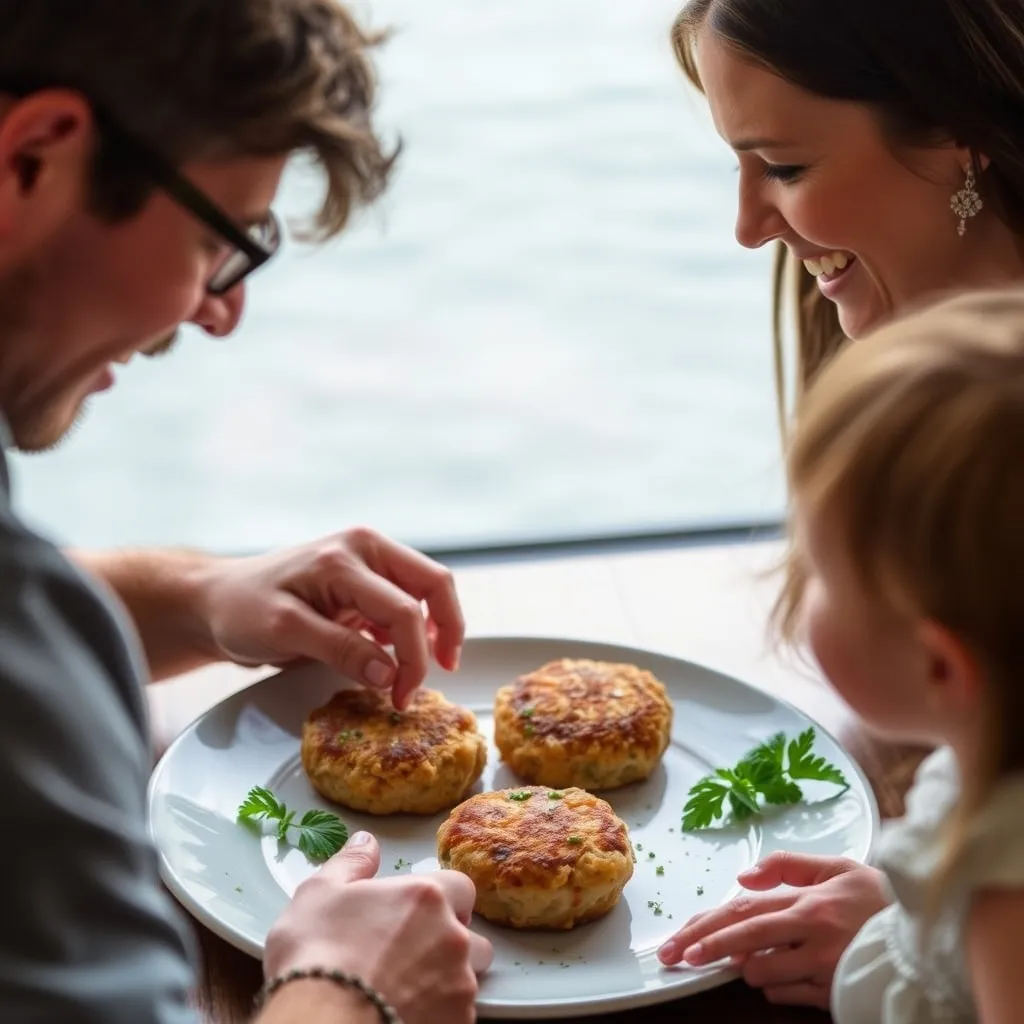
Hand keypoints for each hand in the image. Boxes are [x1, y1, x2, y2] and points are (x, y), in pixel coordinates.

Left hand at [200, 527, 463, 707]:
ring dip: (433, 630)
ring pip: (427, 591)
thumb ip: (340, 649)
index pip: (404, 608)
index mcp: (348, 556)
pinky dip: (412, 631)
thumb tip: (389, 675)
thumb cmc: (242, 611)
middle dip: (447, 629)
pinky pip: (407, 602)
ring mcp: (368, 562)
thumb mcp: (285, 631)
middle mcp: (366, 549)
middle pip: (434, 584)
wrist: (215, 601)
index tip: (401, 698)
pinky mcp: (366, 581)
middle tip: (446, 671)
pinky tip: (397, 658)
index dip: (413, 657)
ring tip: (419, 670)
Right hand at [265, 832, 492, 1023]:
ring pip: (468, 980)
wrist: (322, 1021)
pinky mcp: (456, 1023)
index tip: (419, 915)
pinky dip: (438, 1014)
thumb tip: (367, 842)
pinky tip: (406, 1014)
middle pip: (473, 937)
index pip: (461, 887)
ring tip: (407, 991)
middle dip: (450, 945)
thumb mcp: (320, 892)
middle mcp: (452, 937)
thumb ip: (352, 862)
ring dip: (447, 982)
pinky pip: (457, 1016)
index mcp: (426, 897)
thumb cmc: (317, 954)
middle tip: (411, 956)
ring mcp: (458, 986)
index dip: (444, 901)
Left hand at [657, 852, 891, 1008]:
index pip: (745, 912)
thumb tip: (744, 877)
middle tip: (680, 959)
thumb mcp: (836, 868)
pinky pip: (789, 996)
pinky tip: (781, 975)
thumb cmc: (878, 898)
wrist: (929, 935)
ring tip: (753, 959)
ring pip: (764, 975)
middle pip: (745, 942)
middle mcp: (813, 934)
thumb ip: (788, 865)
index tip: (683, 940)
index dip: (710, 927)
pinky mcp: (835, 994)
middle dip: (707, 950)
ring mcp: (825, 967)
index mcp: (810, 901)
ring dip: (750, 969)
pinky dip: (777, 987)